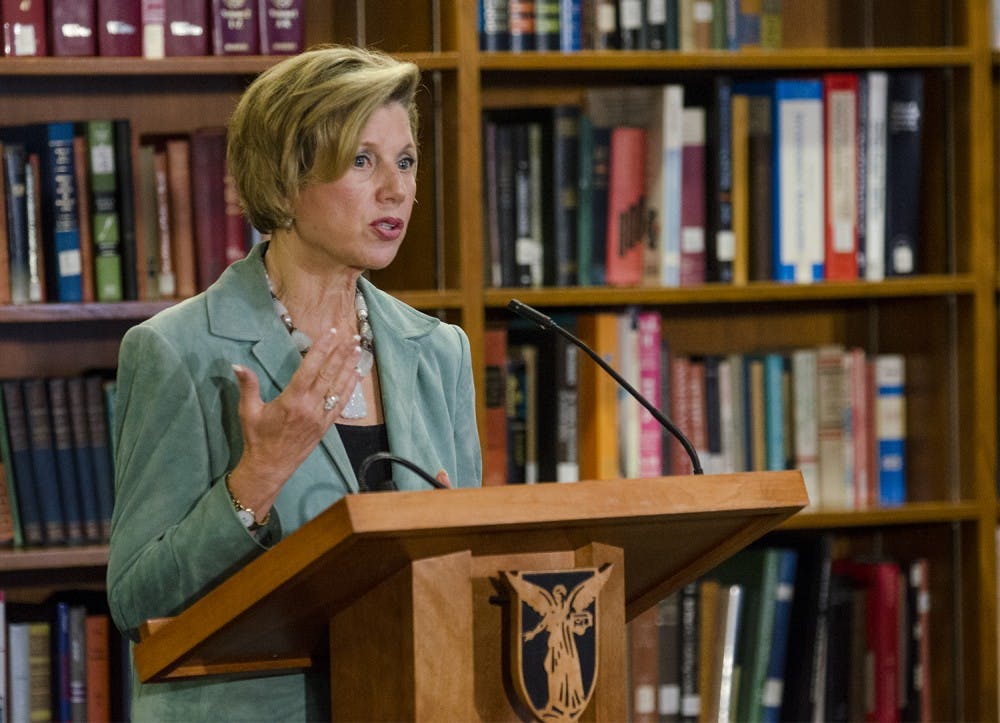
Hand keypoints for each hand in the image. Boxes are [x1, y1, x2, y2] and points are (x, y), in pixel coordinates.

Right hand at [228, 327, 361, 513]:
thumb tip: (237, 365)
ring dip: (349, 367)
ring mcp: (321, 417)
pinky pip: (341, 403)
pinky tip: (356, 375)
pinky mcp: (326, 426)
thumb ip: (248, 386)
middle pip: (329, 375)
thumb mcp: (248, 411)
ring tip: (359, 350)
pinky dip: (350, 388)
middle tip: (352, 337)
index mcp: (292, 400)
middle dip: (341, 354)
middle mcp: (310, 407)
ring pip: (339, 387)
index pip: (310, 369)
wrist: (271, 466)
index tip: (330, 334)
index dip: (322, 350)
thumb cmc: (257, 438)